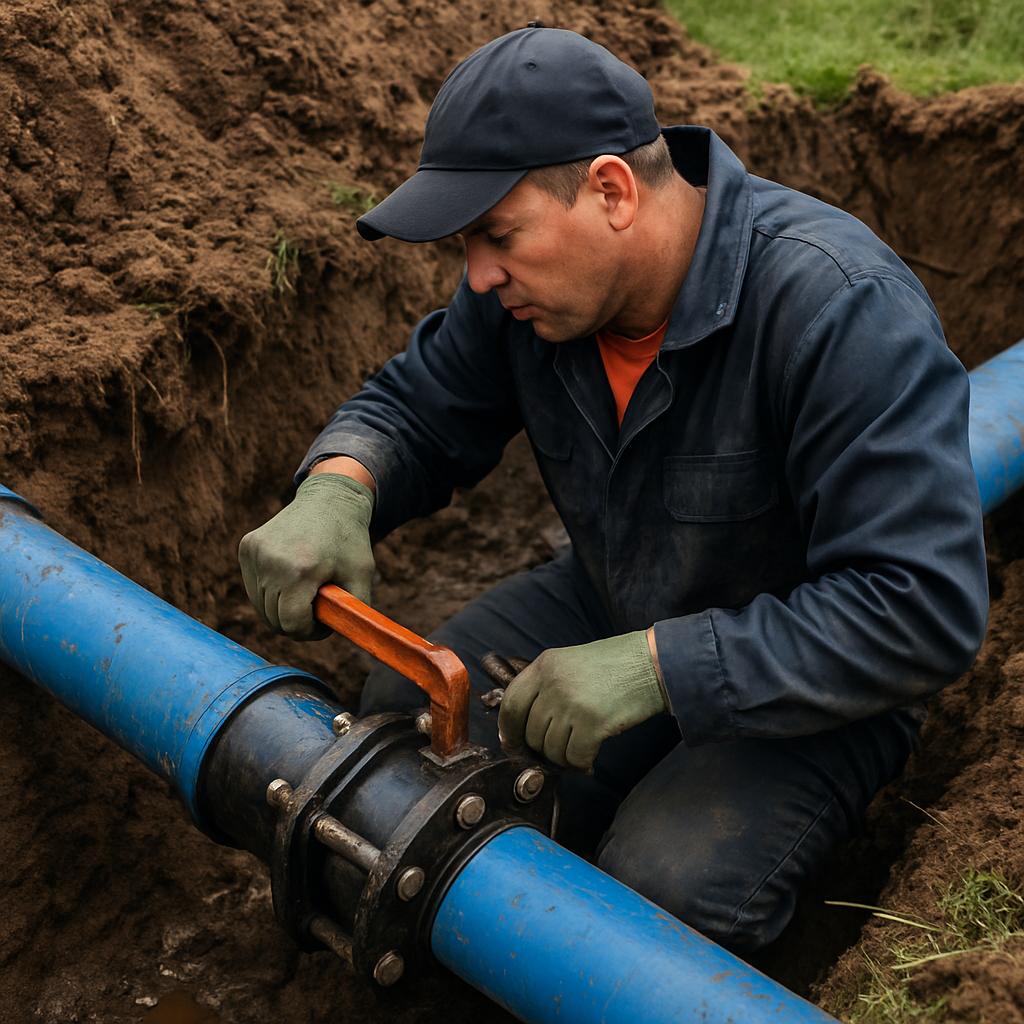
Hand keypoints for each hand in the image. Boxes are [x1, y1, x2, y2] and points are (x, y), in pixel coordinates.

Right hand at [238, 473, 374, 638]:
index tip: (324, 621)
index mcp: (301, 570)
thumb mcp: (362, 577)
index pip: (291, 625)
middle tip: (317, 606)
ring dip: (282, 607)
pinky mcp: (247, 547)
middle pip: (274, 620)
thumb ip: (353, 613)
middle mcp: (272, 561)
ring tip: (305, 590)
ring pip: (261, 607)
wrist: (330, 498)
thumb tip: (344, 640)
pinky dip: (272, 590)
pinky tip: (290, 573)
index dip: (310, 632)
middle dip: (297, 622)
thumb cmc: (349, 541)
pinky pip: (254, 588)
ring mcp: (255, 552)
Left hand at [498, 631, 667, 769]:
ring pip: (550, 749)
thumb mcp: (570, 663)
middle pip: (530, 732)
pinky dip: (581, 764)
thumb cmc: (614, 665)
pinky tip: (590, 759)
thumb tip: (520, 729)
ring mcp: (571, 703)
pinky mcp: (592, 723)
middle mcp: (553, 682)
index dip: (508, 731)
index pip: (510, 704)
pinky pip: (574, 758)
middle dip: (541, 750)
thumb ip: (544, 687)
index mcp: (544, 665)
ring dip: (563, 758)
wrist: (654, 663)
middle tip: (558, 751)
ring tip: (579, 750)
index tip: (513, 744)